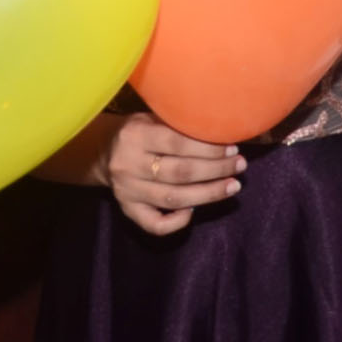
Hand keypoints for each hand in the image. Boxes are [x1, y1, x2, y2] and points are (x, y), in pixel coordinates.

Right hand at [95, 111, 245, 235]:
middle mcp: (129, 165)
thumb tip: (222, 128)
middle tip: (239, 166)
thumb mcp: (151, 117)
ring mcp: (128, 191)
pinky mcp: (127, 210)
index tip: (232, 148)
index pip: (177, 143)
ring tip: (233, 186)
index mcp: (135, 136)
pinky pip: (155, 224)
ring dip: (208, 194)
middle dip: (215, 170)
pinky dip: (177, 221)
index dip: (208, 149)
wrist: (102, 151)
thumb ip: (177, 123)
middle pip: (180, 173)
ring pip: (174, 199)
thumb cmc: (138, 131)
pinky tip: (195, 211)